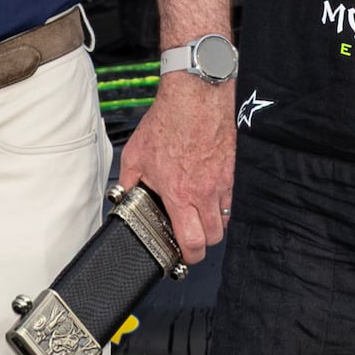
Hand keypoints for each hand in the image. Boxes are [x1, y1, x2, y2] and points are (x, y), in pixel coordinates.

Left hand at [115, 75, 233, 259]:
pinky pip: (231, 197)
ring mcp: (221, 182)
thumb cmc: (168, 121)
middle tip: (192, 239)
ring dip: (213, 224)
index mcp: (179, 194)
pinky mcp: (231, 170)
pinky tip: (210, 194)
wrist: (196, 96)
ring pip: (225, 219)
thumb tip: (122, 195)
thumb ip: (129, 180)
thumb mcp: (136, 154)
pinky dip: (222, 203)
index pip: (192, 241)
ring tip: (200, 217)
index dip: (190, 256)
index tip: (184, 257)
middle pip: (214, 237)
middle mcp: (204, 192)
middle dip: (203, 243)